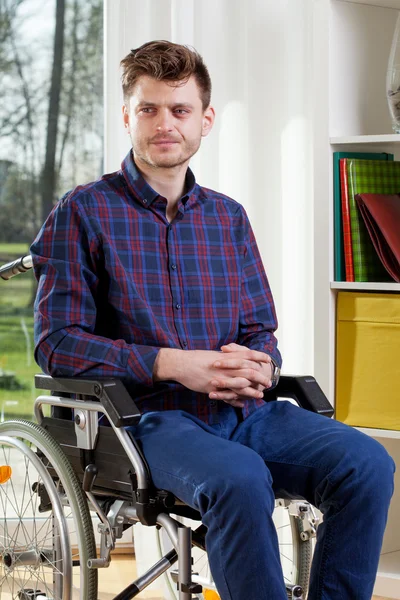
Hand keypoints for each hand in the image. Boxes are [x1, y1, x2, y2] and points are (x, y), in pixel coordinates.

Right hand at [154, 347, 270, 407]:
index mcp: (227, 356)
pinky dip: (236, 400)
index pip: (248, 354)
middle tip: (268, 382)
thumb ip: (224, 357)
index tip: (268, 360)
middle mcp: (227, 366)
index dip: (259, 357)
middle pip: (250, 371)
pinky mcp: (215, 388)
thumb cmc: (196, 359)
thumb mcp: (213, 355)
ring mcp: (222, 377)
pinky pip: (229, 396)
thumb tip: (231, 357)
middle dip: (260, 377)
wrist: (182, 364)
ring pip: (242, 385)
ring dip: (252, 391)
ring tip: (260, 395)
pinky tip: (241, 404)